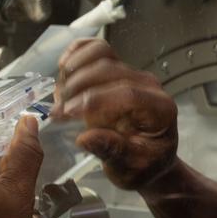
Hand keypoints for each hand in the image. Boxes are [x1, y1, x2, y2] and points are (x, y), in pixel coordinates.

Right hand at [54, 38, 178, 190]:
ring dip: (73, 70)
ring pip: (102, 54)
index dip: (93, 100)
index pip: (127, 94)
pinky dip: (78, 51)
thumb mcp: (131, 167)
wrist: (148, 158)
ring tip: (60, 96)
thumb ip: (112, 151)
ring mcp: (134, 74)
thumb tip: (85, 138)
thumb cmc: (142, 164)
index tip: (66, 114)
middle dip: (77, 87)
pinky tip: (62, 66)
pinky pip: (98, 49)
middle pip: (110, 70)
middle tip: (57, 110)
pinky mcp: (119, 69)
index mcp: (159, 109)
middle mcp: (149, 85)